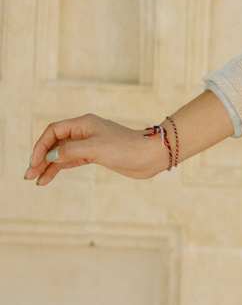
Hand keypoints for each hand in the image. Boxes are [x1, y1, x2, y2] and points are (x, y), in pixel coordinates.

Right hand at [24, 114, 168, 185]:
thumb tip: (51, 157)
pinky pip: (71, 161)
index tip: (34, 162)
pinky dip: (60, 168)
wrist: (150, 156)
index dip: (41, 146)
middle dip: (41, 158)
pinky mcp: (95, 156)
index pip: (53, 131)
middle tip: (29, 174)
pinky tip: (50, 177)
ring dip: (48, 166)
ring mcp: (89, 144)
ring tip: (36, 180)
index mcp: (83, 123)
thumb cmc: (126, 148)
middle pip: (55, 143)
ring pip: (62, 154)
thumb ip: (71, 151)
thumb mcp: (96, 149)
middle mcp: (84, 132)